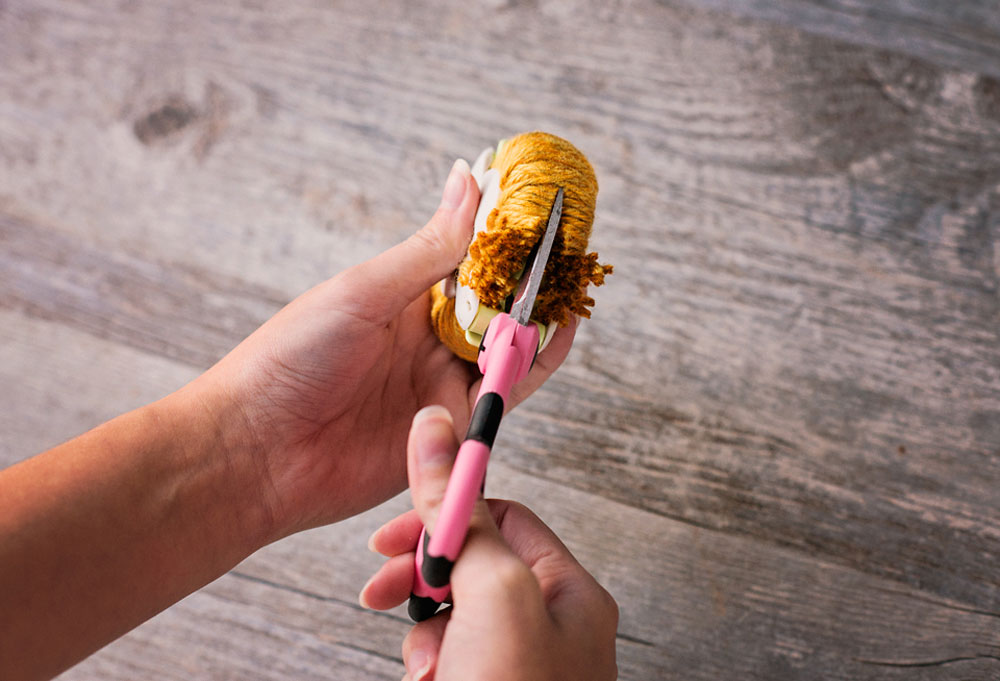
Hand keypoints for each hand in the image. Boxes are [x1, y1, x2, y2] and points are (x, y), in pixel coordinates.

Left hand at [184, 160, 576, 539]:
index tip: (540, 203)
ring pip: (507, 347)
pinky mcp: (450, 428)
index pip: (468, 259)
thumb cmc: (292, 360)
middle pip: (495, 305)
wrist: (259, 453)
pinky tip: (558, 335)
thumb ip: (429, 248)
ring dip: (540, 319)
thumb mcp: (364, 291)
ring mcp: (439, 382)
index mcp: (401, 299)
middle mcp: (426, 339)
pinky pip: (504, 395)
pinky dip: (535, 365)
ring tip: (575, 284)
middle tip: (573, 247)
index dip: (504, 235)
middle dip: (532, 278)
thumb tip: (468, 177)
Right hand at [360, 406, 618, 680]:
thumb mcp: (493, 595)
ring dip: (423, 629)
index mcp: (569, 591)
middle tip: (383, 588)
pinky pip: (447, 656)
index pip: (503, 518)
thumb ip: (462, 515)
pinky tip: (427, 678)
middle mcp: (551, 624)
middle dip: (423, 574)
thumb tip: (436, 429)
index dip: (447, 515)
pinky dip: (427, 663)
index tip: (398, 529)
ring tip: (426, 664)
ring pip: (452, 615)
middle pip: (472, 563)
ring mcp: (520, 661)